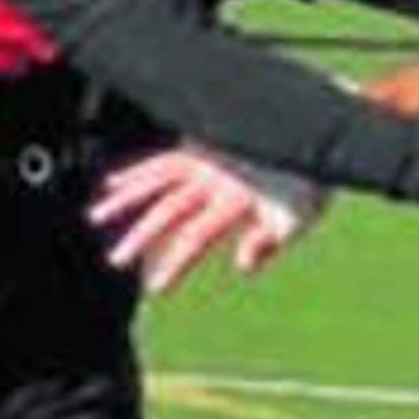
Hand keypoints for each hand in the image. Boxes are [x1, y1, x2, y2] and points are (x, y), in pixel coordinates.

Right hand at [89, 147, 326, 293]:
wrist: (321, 130)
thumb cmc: (312, 181)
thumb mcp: (298, 219)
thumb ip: (268, 243)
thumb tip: (242, 268)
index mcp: (237, 197)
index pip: (196, 236)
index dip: (175, 263)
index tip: (156, 287)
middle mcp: (216, 175)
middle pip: (169, 210)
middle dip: (141, 237)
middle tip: (116, 262)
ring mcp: (207, 157)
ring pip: (157, 178)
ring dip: (127, 197)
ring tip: (97, 214)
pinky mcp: (204, 144)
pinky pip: (165, 159)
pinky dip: (142, 171)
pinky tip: (117, 182)